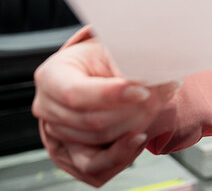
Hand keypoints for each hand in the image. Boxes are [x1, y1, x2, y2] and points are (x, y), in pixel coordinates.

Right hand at [32, 38, 180, 186]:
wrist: (98, 72)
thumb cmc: (103, 58)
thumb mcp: (112, 48)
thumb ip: (127, 61)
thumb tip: (158, 73)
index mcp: (51, 76)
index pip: (75, 94)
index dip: (111, 95)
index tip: (143, 91)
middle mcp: (47, 106)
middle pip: (92, 120)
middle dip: (133, 110)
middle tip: (164, 92)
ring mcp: (57, 131)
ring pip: (100, 138)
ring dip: (135, 124)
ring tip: (158, 104)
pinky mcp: (72, 151)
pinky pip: (95, 165)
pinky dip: (122, 153)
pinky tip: (140, 137)